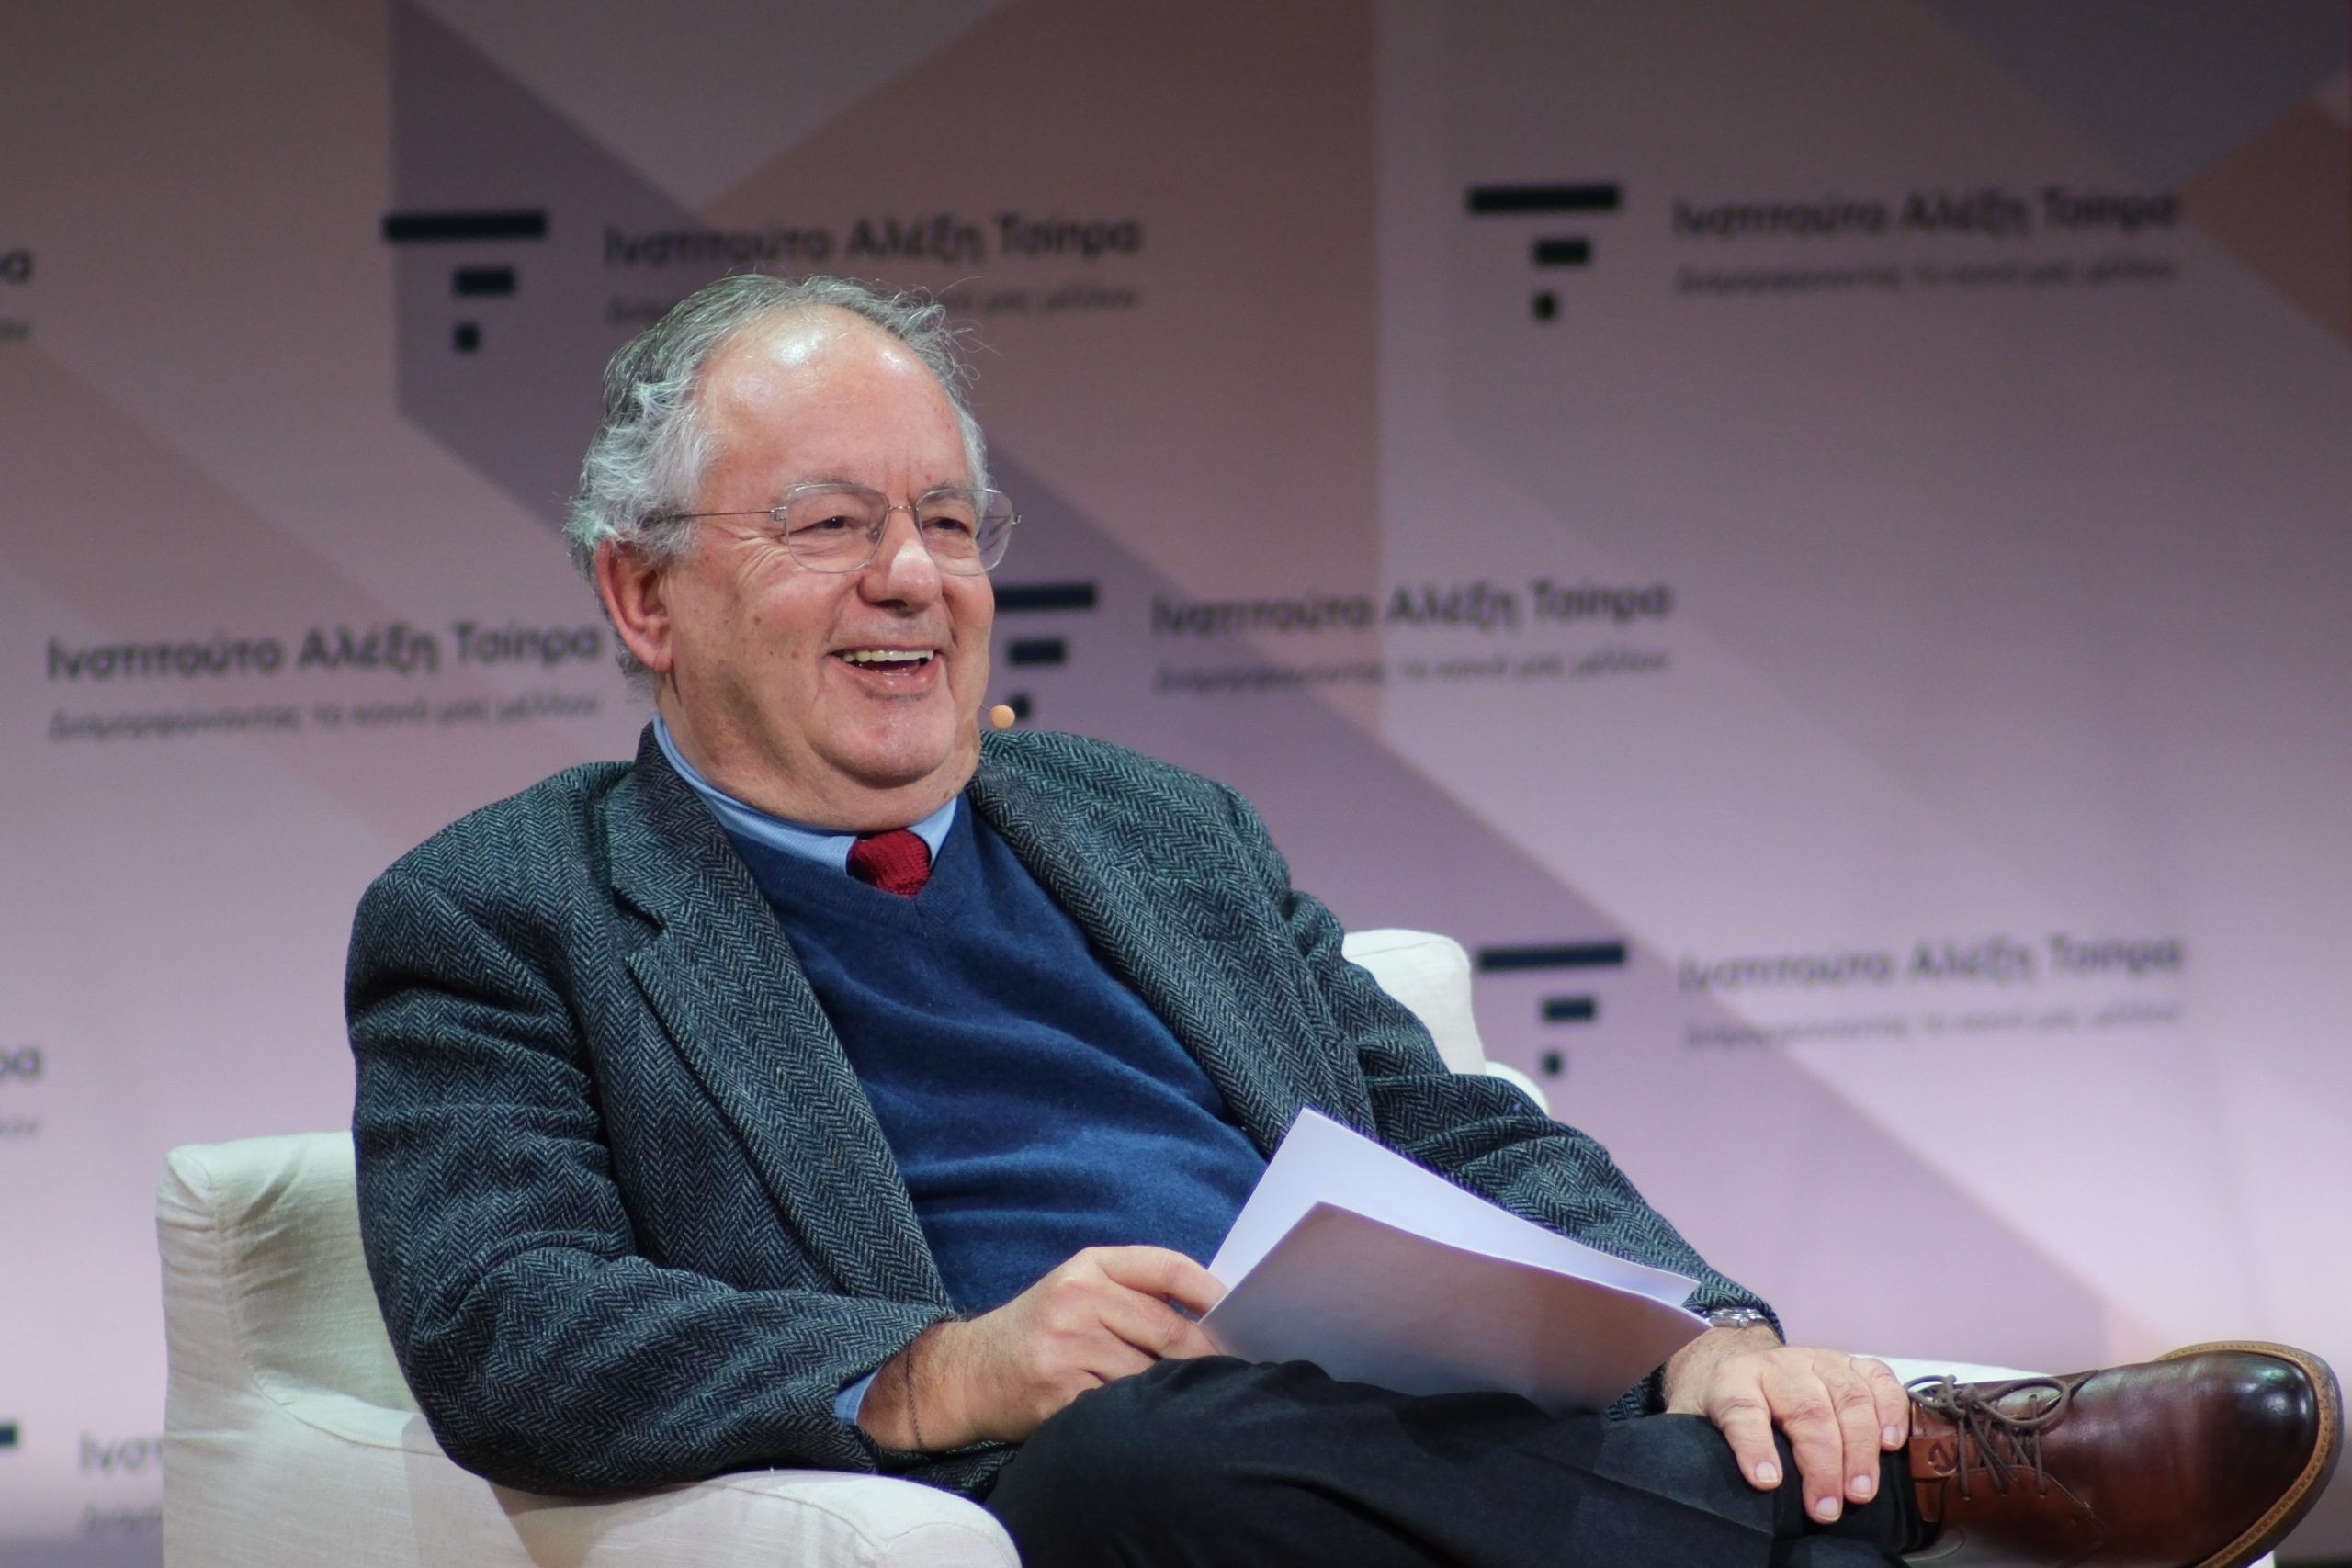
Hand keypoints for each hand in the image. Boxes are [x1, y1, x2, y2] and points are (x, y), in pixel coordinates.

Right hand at [862, 1245, 1224, 1449]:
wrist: (968, 1373)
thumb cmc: (1040, 1330)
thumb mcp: (1079, 1288)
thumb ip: (1135, 1292)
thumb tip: (1214, 1315)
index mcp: (1090, 1267)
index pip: (1168, 1268)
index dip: (1213, 1292)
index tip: (1241, 1314)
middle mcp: (1078, 1301)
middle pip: (1170, 1329)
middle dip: (1206, 1356)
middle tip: (1230, 1372)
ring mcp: (1067, 1349)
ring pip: (1150, 1374)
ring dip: (1176, 1391)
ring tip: (1193, 1402)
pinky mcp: (1059, 1395)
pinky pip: (1121, 1407)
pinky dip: (1142, 1416)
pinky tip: (1150, 1421)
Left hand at [1663, 1326, 1910, 1524]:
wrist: (1742, 1360)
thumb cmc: (1725, 1407)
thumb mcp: (1696, 1424)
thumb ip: (1696, 1448)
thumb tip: (1693, 1487)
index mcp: (1733, 1380)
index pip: (1741, 1409)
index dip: (1753, 1445)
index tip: (1765, 1482)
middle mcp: (1778, 1366)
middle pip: (1805, 1409)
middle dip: (1820, 1463)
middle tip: (1826, 1509)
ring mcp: (1818, 1360)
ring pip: (1846, 1396)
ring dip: (1858, 1448)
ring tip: (1860, 1493)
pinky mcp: (1850, 1363)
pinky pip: (1878, 1379)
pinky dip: (1890, 1410)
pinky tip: (1891, 1444)